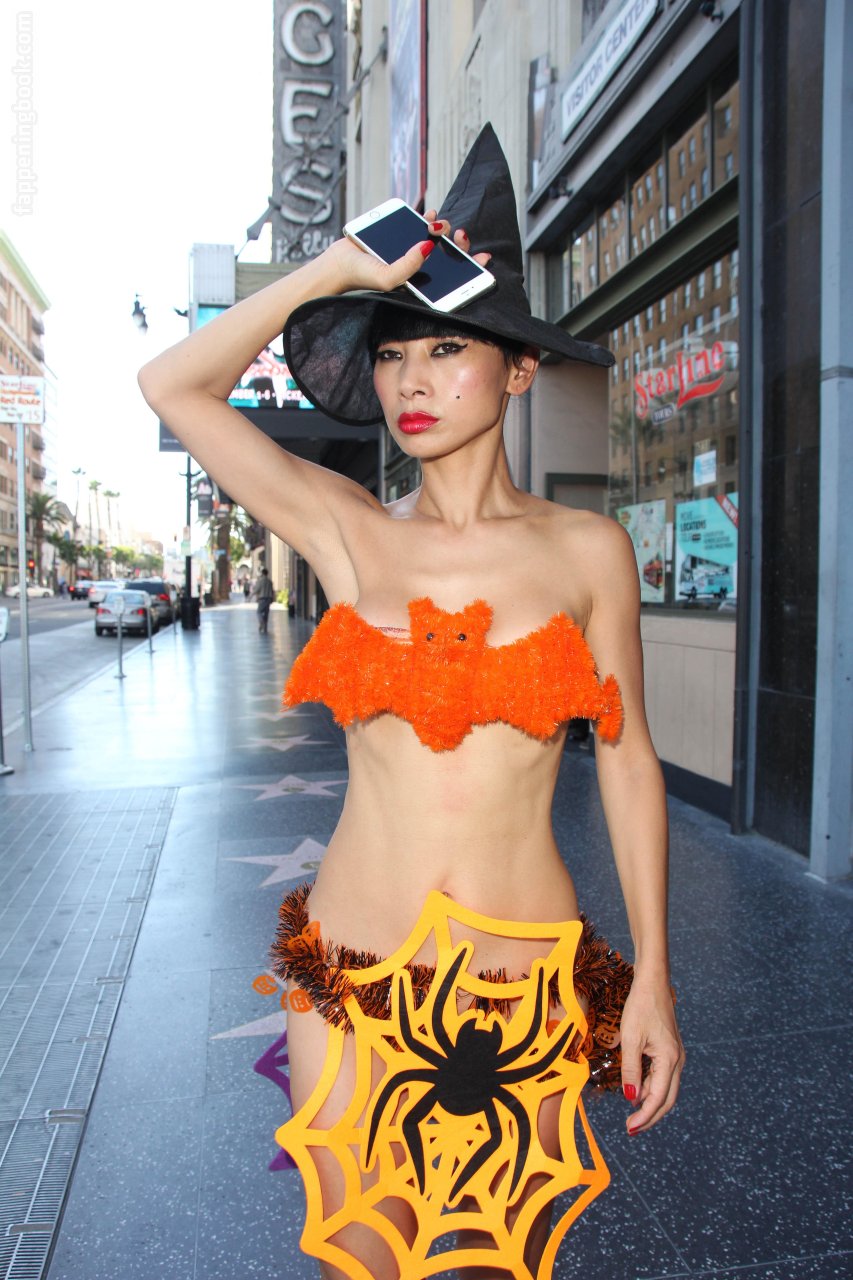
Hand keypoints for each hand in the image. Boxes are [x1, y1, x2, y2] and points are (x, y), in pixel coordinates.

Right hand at [322, 210, 491, 294]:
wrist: (338, 262)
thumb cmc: (363, 275)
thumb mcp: (388, 277)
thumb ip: (408, 266)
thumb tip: (428, 246)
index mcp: (422, 281)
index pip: (452, 276)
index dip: (471, 267)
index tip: (484, 256)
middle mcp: (419, 265)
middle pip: (447, 254)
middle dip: (459, 245)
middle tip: (460, 236)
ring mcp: (410, 248)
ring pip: (436, 238)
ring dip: (444, 229)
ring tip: (441, 226)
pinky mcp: (400, 233)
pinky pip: (420, 223)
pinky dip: (428, 217)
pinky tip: (431, 215)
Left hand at [619, 974, 683, 1133]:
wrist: (653, 983)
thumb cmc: (641, 1007)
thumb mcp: (630, 1038)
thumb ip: (631, 1069)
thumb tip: (631, 1097)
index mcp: (670, 1060)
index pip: (658, 1098)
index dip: (645, 1116)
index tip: (630, 1127)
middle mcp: (677, 1061)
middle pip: (667, 1099)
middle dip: (650, 1116)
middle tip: (632, 1128)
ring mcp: (675, 1056)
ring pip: (665, 1088)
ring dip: (649, 1101)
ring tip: (631, 1110)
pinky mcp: (670, 1050)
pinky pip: (662, 1076)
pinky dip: (650, 1086)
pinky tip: (636, 1088)